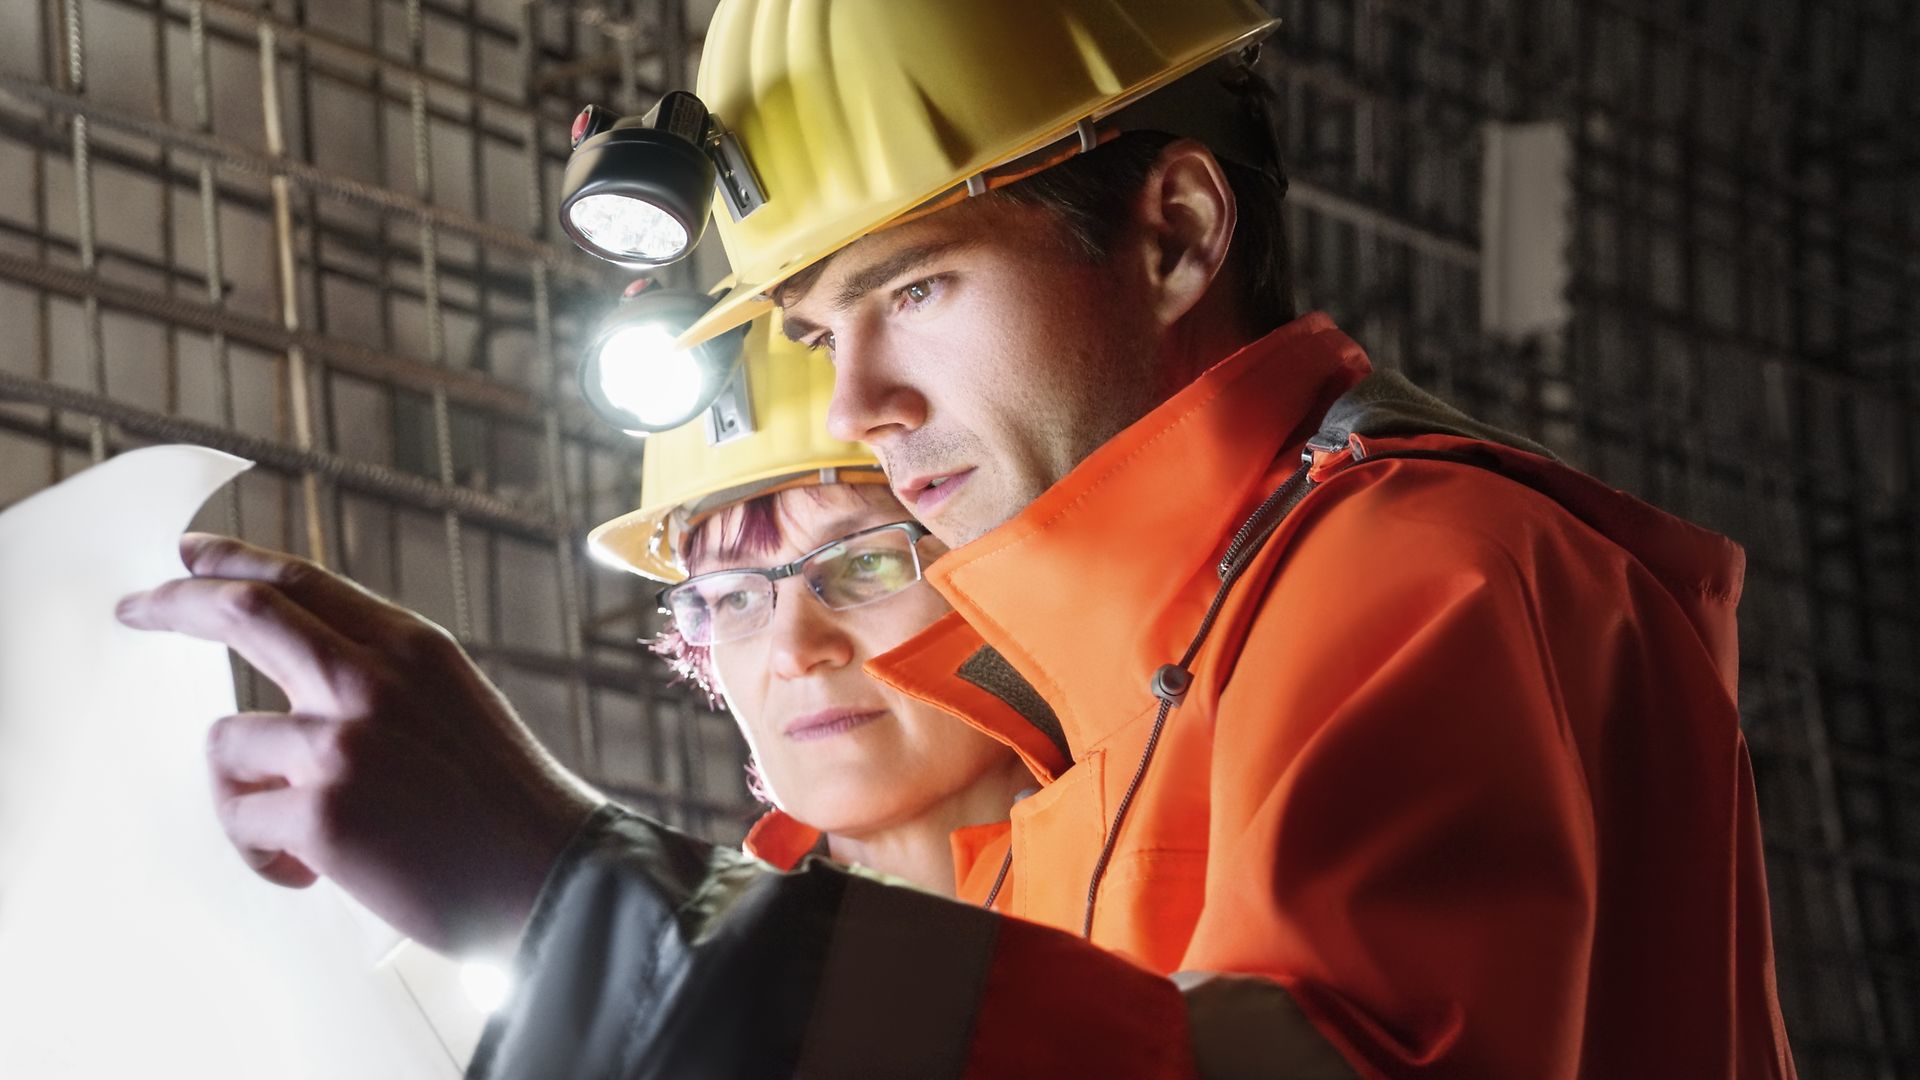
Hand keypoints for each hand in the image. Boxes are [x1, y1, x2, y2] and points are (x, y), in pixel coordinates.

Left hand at [117, 533, 603, 956]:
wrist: (557, 880)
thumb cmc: (507, 809)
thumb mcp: (457, 705)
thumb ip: (386, 679)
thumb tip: (300, 675)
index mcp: (415, 648)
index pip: (304, 582)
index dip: (234, 561)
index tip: (187, 554)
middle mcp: (375, 678)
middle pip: (246, 611)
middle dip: (175, 602)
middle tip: (134, 607)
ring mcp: (344, 742)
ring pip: (227, 744)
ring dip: (242, 795)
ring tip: (300, 838)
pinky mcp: (322, 811)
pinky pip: (241, 822)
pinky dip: (265, 856)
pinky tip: (315, 874)